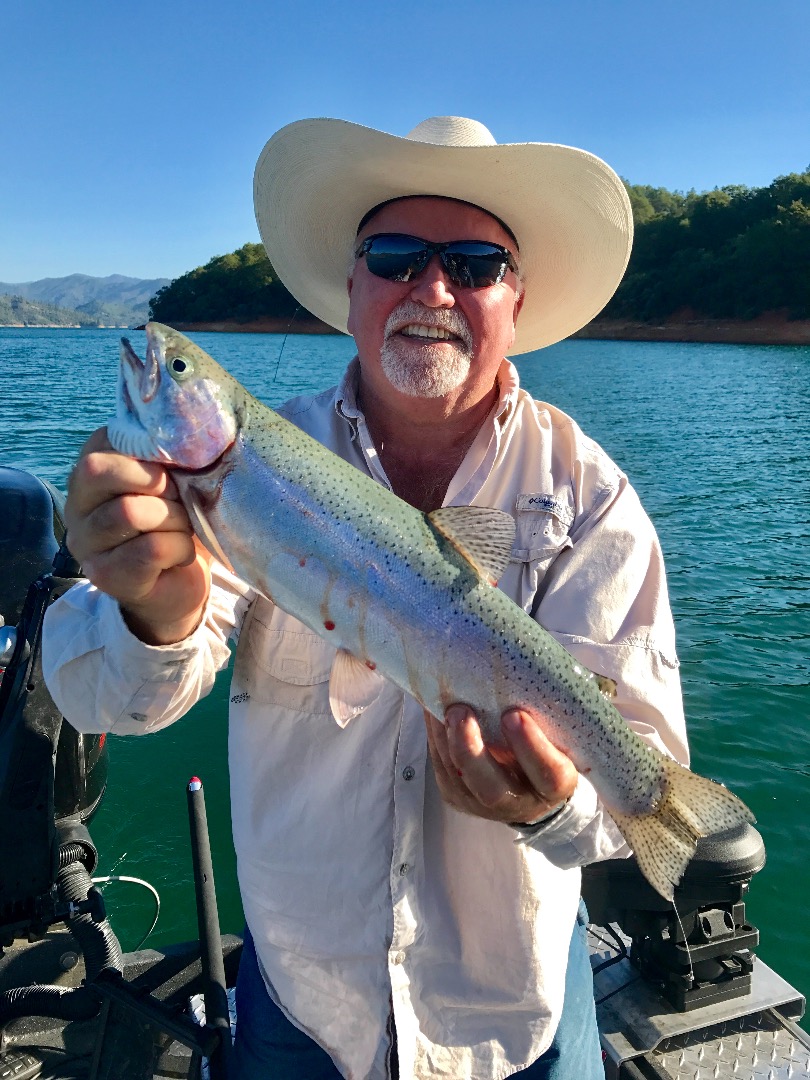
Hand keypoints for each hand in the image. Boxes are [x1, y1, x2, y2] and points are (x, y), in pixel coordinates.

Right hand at [65, 428, 211, 644]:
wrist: (179, 583)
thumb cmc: (176, 521)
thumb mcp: (173, 480)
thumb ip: (166, 456)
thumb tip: (187, 437)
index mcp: (91, 471)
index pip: (105, 440)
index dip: (151, 450)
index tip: (175, 469)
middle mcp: (77, 505)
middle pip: (102, 471)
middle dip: (158, 483)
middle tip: (181, 500)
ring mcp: (86, 543)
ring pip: (128, 511)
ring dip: (173, 518)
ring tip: (183, 529)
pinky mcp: (106, 575)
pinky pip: (149, 548)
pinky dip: (178, 547)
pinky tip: (181, 553)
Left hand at [425, 704, 577, 825]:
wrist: (528, 784)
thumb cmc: (548, 747)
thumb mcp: (557, 737)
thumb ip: (543, 717)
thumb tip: (520, 671)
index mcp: (554, 787)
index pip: (548, 773)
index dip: (530, 745)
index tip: (514, 714)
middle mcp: (518, 803)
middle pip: (491, 789)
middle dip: (470, 750)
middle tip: (460, 711)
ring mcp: (483, 805)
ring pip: (458, 777)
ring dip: (445, 737)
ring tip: (440, 702)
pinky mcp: (456, 795)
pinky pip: (441, 767)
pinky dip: (436, 735)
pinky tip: (432, 710)